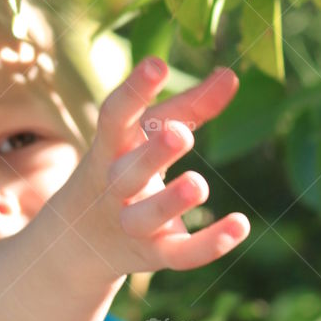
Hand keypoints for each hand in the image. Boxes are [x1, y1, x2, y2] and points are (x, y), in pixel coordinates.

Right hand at [45, 57, 249, 285]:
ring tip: (199, 184)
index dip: (133, 91)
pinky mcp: (152, 256)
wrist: (80, 239)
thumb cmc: (125, 165)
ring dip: (171, 202)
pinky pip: (178, 254)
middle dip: (152, 155)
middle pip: (127, 174)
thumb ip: (189, 106)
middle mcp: (113, 186)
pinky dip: (209, 245)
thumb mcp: (146, 134)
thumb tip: (232, 75)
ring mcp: (130, 224)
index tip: (156, 64)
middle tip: (181, 135)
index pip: (114, 117)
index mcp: (110, 147)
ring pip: (146, 217)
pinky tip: (241, 225)